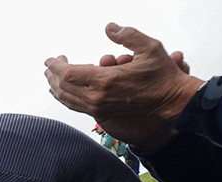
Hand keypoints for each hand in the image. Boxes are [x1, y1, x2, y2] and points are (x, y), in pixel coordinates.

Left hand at [44, 23, 202, 149]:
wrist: (172, 101)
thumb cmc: (163, 74)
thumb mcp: (150, 47)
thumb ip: (127, 35)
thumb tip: (109, 27)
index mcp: (106, 80)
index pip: (69, 73)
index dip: (56, 66)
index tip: (50, 59)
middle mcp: (98, 97)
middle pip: (64, 87)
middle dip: (53, 75)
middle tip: (49, 65)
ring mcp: (100, 107)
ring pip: (68, 100)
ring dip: (56, 88)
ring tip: (51, 78)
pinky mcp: (103, 113)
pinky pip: (77, 106)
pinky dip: (66, 98)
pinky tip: (63, 92)